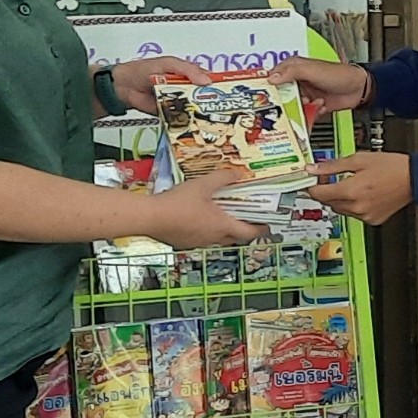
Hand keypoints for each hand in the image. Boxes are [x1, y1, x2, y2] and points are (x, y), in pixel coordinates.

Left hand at [104, 56, 213, 113]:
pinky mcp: (170, 114)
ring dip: (202, 113)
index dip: (220, 85)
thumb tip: (206, 80)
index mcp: (188, 75)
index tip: (231, 91)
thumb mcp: (169, 64)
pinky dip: (187, 122)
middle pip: (205, 97)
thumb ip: (188, 70)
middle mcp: (185, 89)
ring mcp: (178, 102)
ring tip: (212, 117)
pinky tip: (195, 124)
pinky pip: (182, 119)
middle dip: (214, 103)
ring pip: (195, 109)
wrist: (124, 87)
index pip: (209, 79)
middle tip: (224, 108)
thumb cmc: (144, 70)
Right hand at [141, 169, 266, 248]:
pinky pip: (202, 238)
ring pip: (218, 238)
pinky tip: (199, 217)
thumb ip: (222, 178)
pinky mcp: (185, 243)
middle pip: (236, 237)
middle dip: (243, 227)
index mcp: (222, 226)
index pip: (249, 232)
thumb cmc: (176, 204)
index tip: (267, 224)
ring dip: (223, 228)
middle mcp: (213, 238)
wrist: (149, 217)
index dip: (261, 228)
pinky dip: (206, 229)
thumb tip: (238, 173)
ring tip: (222, 213)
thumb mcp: (202, 185)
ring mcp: (199, 242)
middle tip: (246, 216)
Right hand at [270, 56, 374, 114]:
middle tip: (283, 107)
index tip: (259, 97)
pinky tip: (318, 108)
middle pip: (280, 96)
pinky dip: (309, 114)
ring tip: (309, 104)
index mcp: (294, 69)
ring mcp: (305, 95)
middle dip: (282, 103)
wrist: (359, 89)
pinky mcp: (312, 107)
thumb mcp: (312, 69)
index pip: (272, 77)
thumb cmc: (338, 74)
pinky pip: (303, 115)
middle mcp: (297, 82)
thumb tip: (271, 78)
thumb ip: (292, 71)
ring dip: (299, 109)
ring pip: (291, 107)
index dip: (265, 87)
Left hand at [308, 151, 413, 224]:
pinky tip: (363, 195)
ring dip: (340, 199)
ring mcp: (365, 215)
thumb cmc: (392, 167)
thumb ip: (333, 166)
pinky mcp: (372, 220)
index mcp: (351, 190)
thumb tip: (314, 168)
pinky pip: (354, 214)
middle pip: (329, 202)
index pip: (319, 194)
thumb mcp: (359, 159)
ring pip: (341, 209)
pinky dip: (354, 206)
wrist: (415, 179)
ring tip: (353, 185)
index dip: (313, 186)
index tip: (312, 180)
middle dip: (328, 191)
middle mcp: (357, 206)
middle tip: (333, 179)